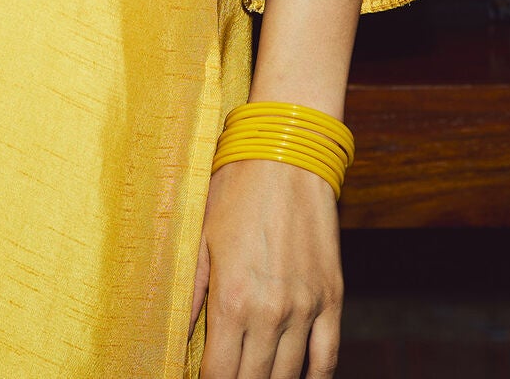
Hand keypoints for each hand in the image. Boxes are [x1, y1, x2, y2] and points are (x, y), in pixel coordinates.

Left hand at [190, 158, 342, 378]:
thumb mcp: (201, 238)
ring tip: (253, 375)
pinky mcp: (332, 298)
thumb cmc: (237, 189)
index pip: (218, 374)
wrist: (288, 154)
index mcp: (232, 298)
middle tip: (226, 377)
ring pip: (287, 377)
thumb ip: (191, 295)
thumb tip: (177, 337)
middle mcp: (270, 311)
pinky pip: (328, 357)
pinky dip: (314, 378)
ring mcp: (305, 307)